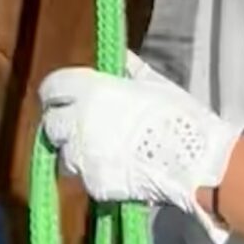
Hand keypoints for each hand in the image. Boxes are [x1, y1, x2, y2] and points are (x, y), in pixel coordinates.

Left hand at [38, 55, 243, 235]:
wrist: (192, 159)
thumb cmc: (175, 113)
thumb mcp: (152, 82)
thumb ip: (128, 70)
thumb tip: (119, 58)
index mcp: (90, 91)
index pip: (52, 87)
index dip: (56, 93)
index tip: (61, 97)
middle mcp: (79, 122)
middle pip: (51, 125)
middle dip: (62, 125)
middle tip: (80, 127)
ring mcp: (84, 156)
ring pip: (65, 155)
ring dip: (76, 152)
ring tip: (98, 152)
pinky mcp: (94, 185)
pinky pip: (85, 179)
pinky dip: (95, 175)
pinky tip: (115, 170)